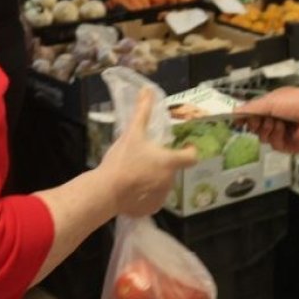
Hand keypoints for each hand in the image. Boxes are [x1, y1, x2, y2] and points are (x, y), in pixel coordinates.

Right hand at [101, 88, 197, 216]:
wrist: (106, 191)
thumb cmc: (123, 160)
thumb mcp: (133, 132)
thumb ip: (143, 111)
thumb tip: (148, 89)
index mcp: (170, 162)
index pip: (191, 157)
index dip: (190, 151)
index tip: (184, 146)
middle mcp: (170, 180)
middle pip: (172, 170)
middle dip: (163, 164)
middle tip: (146, 158)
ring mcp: (161, 196)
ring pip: (162, 185)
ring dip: (154, 179)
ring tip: (136, 173)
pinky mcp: (150, 208)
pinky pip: (152, 199)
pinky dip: (146, 194)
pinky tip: (132, 189)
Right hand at [236, 87, 298, 153]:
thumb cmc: (292, 101)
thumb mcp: (268, 101)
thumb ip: (250, 108)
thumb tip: (232, 112)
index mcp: (270, 108)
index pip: (252, 116)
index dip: (244, 119)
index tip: (237, 120)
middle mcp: (274, 121)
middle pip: (254, 128)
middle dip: (255, 123)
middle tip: (259, 118)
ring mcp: (280, 134)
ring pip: (262, 137)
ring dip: (266, 129)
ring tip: (275, 122)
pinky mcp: (287, 145)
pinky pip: (273, 144)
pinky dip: (276, 135)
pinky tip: (282, 128)